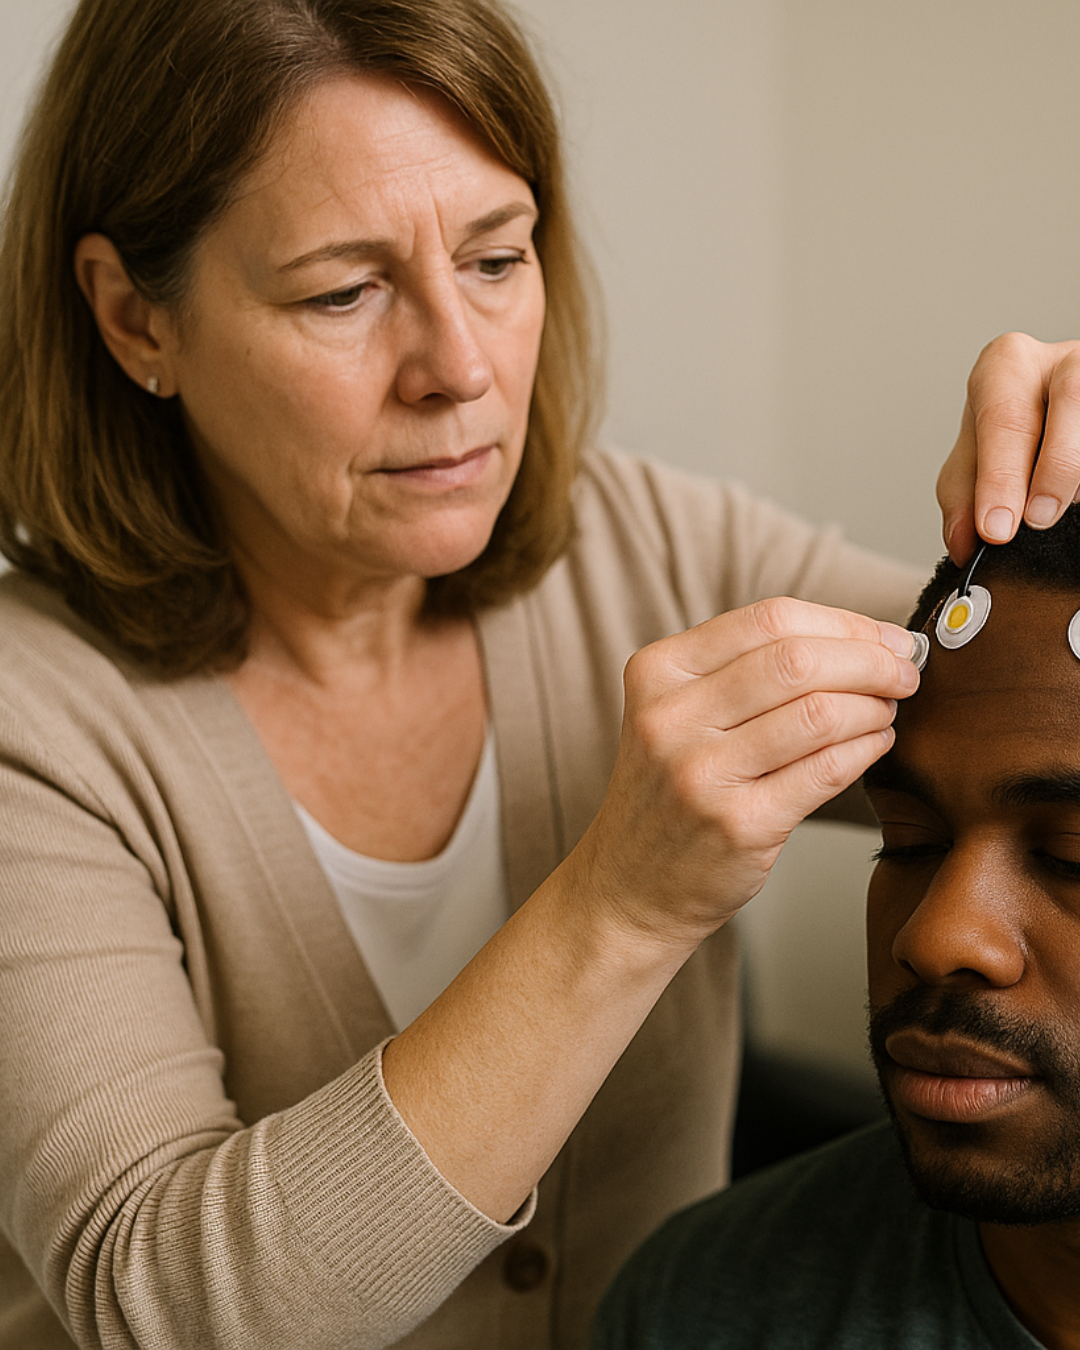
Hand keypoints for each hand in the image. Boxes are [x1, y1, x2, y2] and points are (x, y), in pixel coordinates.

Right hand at [572, 598, 919, 953]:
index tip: (884, 637)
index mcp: (657, 672)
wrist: (631, 886)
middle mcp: (670, 717)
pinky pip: (827, 769)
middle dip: (870, 660)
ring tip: (886, 712)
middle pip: (797, 661)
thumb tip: (862, 636)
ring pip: (819, 712)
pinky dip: (867, 749)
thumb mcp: (679, 713)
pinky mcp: (739, 824)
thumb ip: (745, 670)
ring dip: (873, 707)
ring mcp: (701, 773)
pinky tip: (875, 744)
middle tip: (903, 672)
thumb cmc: (672, 792)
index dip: (843, 623)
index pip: (769, 619)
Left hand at [939, 333, 1079, 562]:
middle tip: (1037, 521)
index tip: (995, 529)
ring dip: (1078, 471)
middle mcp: (1061, 359)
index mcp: (1007, 365)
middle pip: (1070, 396)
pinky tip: (1079, 494)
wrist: (1058, 416)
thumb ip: (963, 501)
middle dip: (1054, 468)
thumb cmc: (1013, 437)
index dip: (1001, 476)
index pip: (1004, 417)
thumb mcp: (974, 462)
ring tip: (1066, 504)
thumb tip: (965, 546)